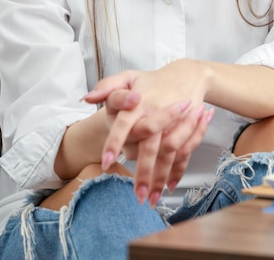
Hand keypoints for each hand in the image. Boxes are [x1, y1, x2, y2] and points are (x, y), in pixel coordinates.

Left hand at [84, 60, 212, 204]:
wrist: (186, 75)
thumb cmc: (151, 80)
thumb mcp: (128, 77)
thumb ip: (106, 87)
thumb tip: (86, 99)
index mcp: (140, 102)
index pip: (125, 123)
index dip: (115, 142)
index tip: (105, 162)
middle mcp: (156, 114)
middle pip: (150, 147)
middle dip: (143, 173)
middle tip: (136, 197)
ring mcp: (174, 124)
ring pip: (167, 155)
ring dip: (160, 179)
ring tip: (151, 199)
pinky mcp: (186, 131)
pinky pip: (183, 154)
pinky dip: (177, 171)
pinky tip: (169, 187)